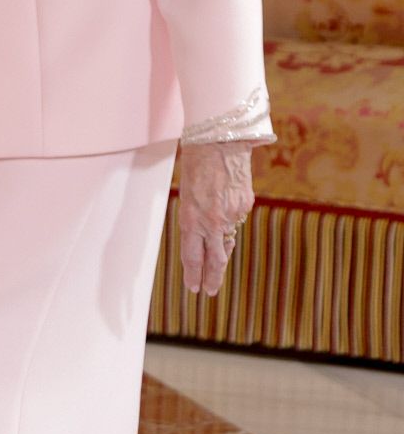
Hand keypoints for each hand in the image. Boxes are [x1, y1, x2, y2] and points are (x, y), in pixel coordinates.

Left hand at [179, 140, 254, 295]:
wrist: (219, 141)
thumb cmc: (196, 166)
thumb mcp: (187, 197)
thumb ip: (195, 219)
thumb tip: (207, 236)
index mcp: (191, 220)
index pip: (192, 256)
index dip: (193, 275)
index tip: (194, 288)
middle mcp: (212, 222)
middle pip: (214, 259)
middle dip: (212, 278)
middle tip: (209, 292)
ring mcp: (232, 215)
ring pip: (227, 241)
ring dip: (221, 255)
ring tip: (216, 270)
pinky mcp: (245, 205)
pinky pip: (237, 220)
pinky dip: (231, 224)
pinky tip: (226, 219)